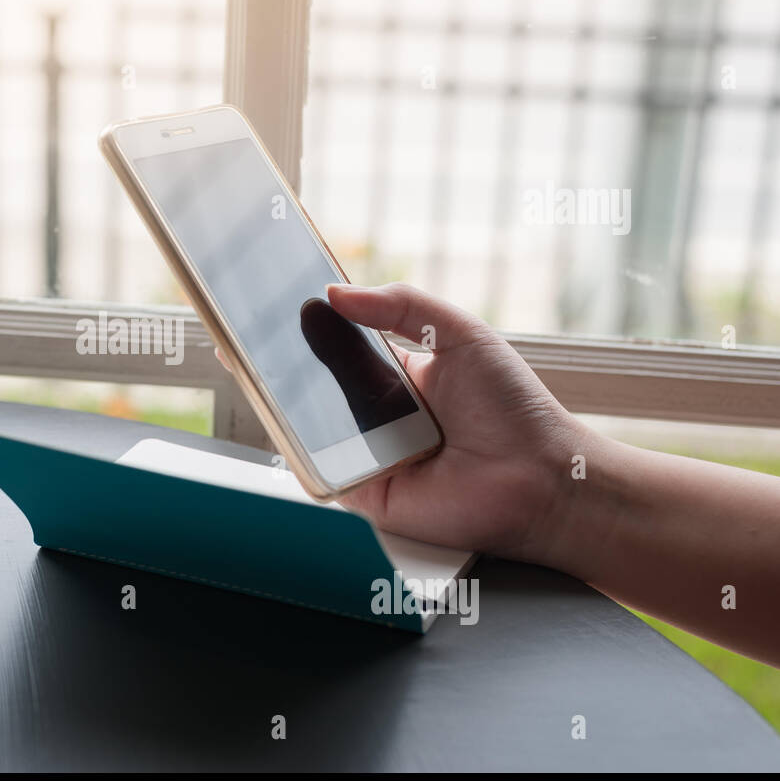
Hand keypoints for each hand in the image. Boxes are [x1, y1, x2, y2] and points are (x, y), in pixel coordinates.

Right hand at [215, 283, 589, 562]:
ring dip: (276, 394)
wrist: (540, 480)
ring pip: (306, 422)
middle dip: (276, 354)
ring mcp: (364, 452)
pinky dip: (295, 445)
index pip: (337, 341)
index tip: (268, 295)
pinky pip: (316, 466)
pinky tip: (277, 411)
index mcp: (396, 373)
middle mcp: (375, 413)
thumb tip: (335, 291)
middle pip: (312, 381)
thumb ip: (402, 306)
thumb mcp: (461, 335)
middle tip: (241, 325)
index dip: (303, 321)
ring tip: (245, 358)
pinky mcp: (360, 489)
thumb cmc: (514, 410)